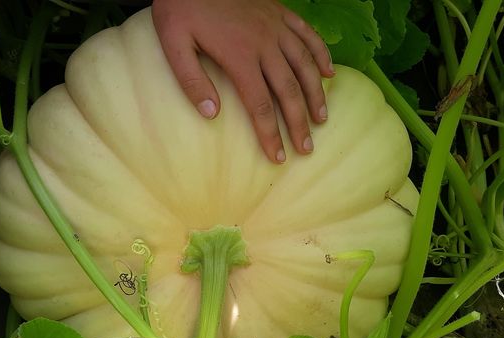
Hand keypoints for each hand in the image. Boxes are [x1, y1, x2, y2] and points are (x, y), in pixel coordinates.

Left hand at [151, 0, 333, 162]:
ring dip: (316, 94)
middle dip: (299, 123)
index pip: (261, 105)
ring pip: (305, 65)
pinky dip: (321, 54)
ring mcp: (276, 26)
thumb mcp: (174, 44)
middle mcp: (265, 43)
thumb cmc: (181, 7)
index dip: (271, 133)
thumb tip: (212, 115)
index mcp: (239, 55)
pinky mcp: (280, 12)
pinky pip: (307, 35)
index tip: (278, 156)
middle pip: (289, 91)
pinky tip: (329, 72)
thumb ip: (192, 80)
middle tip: (306, 148)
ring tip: (322, 118)